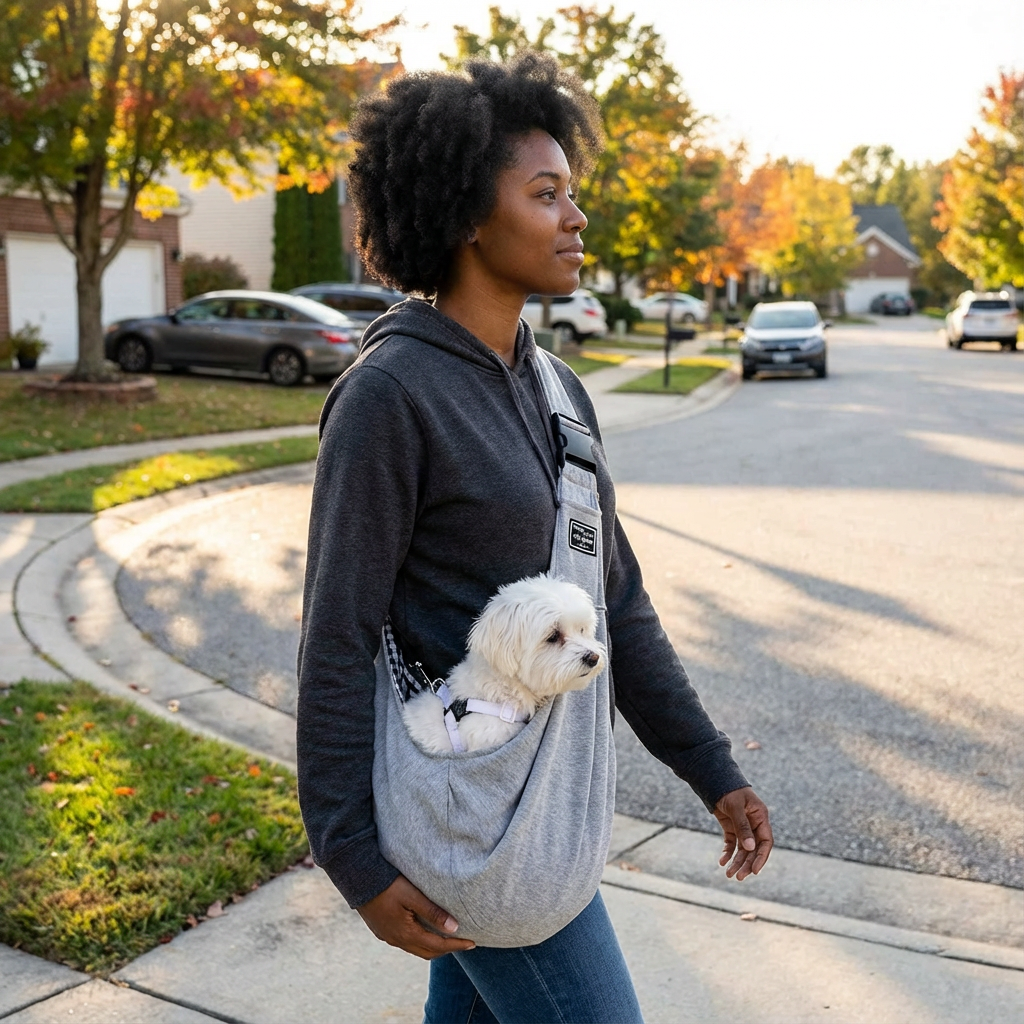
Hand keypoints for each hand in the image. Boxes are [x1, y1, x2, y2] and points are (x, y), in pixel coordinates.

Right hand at [357, 875, 475, 959]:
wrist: (358, 879)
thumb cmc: (387, 884)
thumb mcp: (413, 896)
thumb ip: (433, 911)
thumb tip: (455, 927)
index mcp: (406, 933)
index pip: (438, 946)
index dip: (456, 945)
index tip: (473, 942)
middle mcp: (397, 940)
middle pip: (427, 952)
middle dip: (447, 949)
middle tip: (463, 942)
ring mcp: (388, 937)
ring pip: (416, 948)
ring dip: (433, 946)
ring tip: (447, 938)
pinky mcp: (382, 931)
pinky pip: (406, 942)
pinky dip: (420, 941)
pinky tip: (425, 931)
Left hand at [713, 786, 772, 880]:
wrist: (714, 779)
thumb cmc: (729, 790)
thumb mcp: (736, 807)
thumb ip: (743, 826)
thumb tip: (750, 848)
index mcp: (760, 817)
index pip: (766, 842)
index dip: (761, 857)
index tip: (754, 870)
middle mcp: (754, 824)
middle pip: (754, 849)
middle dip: (747, 864)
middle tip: (738, 877)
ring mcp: (742, 826)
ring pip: (743, 849)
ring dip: (737, 861)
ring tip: (729, 874)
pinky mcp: (731, 827)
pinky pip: (731, 843)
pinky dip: (727, 853)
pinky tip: (722, 862)